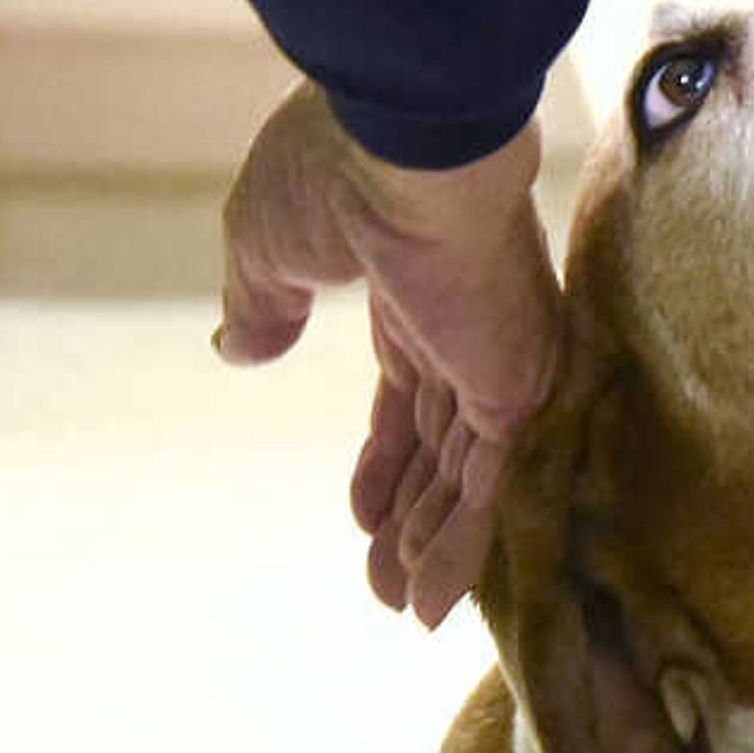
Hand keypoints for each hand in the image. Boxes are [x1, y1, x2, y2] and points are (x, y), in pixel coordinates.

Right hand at [216, 85, 558, 625]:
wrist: (402, 143)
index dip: (384, 458)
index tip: (362, 515)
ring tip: (404, 610)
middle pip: (439, 443)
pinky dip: (462, 545)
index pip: (406, 392)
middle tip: (386, 583)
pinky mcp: (514, 385)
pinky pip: (491, 484)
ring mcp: (495, 358)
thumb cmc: (330, 171)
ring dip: (431, 546)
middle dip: (411, 515)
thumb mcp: (265, 246)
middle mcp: (462, 330)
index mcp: (411, 289)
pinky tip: (433, 602)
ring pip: (466, 475)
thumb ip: (261, 304)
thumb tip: (239, 350)